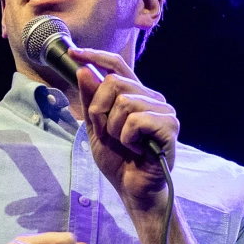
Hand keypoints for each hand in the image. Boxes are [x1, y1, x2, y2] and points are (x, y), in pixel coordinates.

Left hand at [69, 47, 178, 210]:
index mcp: (136, 96)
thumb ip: (91, 101)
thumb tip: (84, 70)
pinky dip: (128, 138)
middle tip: (105, 133)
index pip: (117, 65)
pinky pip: (136, 120)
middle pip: (114, 82)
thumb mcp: (96, 129)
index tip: (74, 52)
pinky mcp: (169, 127)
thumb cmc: (119, 162)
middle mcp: (152, 98)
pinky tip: (137, 150)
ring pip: (124, 102)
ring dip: (114, 129)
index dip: (95, 56)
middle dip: (99, 110)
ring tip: (125, 144)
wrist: (133, 190)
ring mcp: (164, 111)